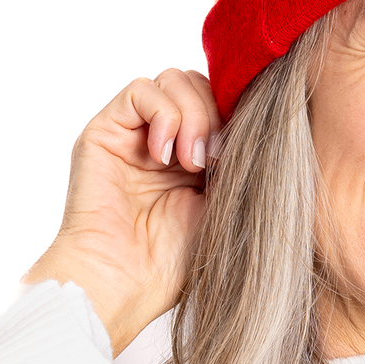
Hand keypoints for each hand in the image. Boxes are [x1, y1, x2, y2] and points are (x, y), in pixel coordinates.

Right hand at [22, 70, 219, 353]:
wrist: (124, 283)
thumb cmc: (172, 263)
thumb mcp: (224, 207)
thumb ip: (237, 164)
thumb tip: (259, 125)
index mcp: (195, 160)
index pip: (221, 106)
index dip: (235, 119)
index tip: (241, 159)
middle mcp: (164, 142)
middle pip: (199, 85)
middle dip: (215, 115)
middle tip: (214, 164)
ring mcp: (133, 135)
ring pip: (173, 80)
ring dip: (193, 116)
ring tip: (190, 164)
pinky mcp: (105, 132)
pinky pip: (141, 90)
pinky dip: (164, 115)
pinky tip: (166, 157)